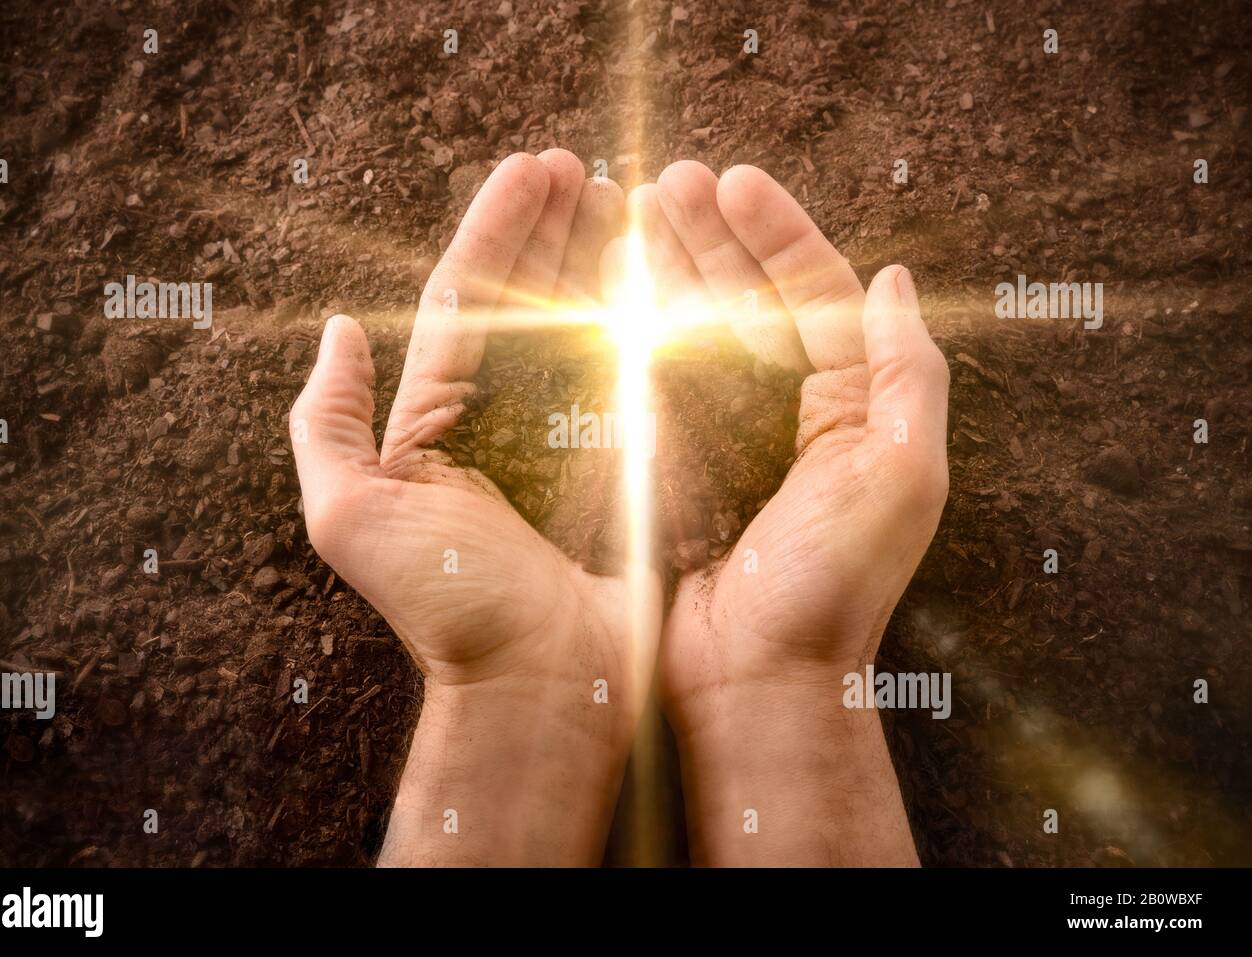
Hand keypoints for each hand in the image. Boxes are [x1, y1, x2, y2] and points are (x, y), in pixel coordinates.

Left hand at [290, 151, 651, 864]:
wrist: (536, 685)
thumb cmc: (446, 607)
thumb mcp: (350, 514)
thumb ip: (326, 422)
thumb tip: (337, 332)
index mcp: (438, 420)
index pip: (466, 299)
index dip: (499, 227)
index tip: (538, 166)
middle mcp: (504, 420)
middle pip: (530, 300)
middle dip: (555, 228)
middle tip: (590, 168)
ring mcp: (570, 440)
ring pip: (587, 329)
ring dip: (604, 259)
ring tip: (630, 199)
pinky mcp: (627, 465)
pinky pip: (639, 380)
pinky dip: (650, 323)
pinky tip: (667, 276)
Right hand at [647, 162, 949, 864]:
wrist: (757, 683)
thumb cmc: (834, 589)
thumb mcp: (900, 474)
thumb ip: (907, 372)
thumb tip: (896, 279)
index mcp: (851, 406)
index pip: (816, 292)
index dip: (779, 230)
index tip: (735, 180)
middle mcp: (791, 414)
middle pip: (749, 300)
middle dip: (711, 236)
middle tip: (667, 182)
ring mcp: (728, 440)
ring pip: (694, 333)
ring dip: (668, 271)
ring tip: (631, 214)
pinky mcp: (674, 470)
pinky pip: (653, 386)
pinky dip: (633, 336)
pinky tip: (609, 293)